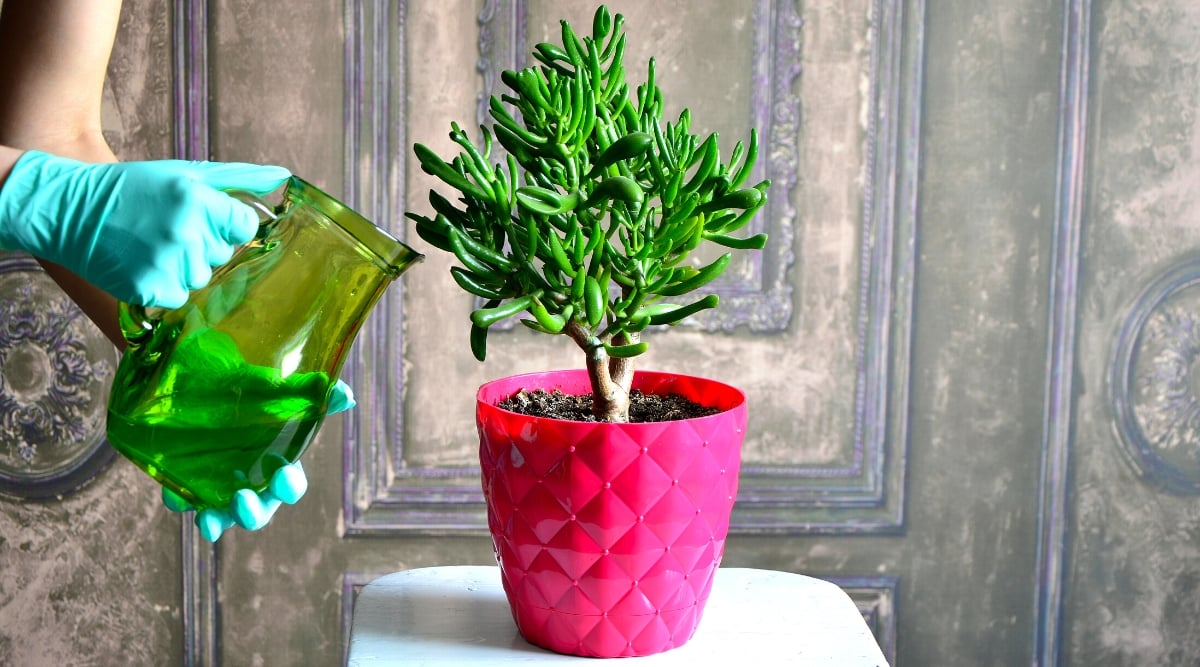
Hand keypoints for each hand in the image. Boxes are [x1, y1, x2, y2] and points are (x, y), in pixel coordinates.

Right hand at [0, 150, 289, 308]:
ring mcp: (167, 264)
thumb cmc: (133, 189)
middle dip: (203, 244)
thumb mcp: (184, 173)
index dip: (227, 224)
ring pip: (202, 278)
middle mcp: (186, 233)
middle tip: (165, 228)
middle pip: (224, 254)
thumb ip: (239, 178)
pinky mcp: (149, 289)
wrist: (68, 210)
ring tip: (151, 245)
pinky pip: (179, 298)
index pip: (245, 227)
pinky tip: (141, 264)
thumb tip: (283, 177)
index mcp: (197, 199)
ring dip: (183, 267)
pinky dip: (163, 286)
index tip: (203, 218)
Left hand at [161, 379, 356, 541]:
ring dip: (215, 522)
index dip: (288, 485)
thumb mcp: (279, 388)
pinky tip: (176, 494)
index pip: (289, 486)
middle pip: (257, 512)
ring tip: (207, 522)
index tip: (282, 474)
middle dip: (251, 512)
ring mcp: (216, 486)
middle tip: (241, 500)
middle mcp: (249, 483)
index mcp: (277, 465)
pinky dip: (179, 501)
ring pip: (219, 517)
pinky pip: (182, 500)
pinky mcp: (186, 481)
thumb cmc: (250, 389)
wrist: (205, 375)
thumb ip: (312, 393)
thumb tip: (345, 395)